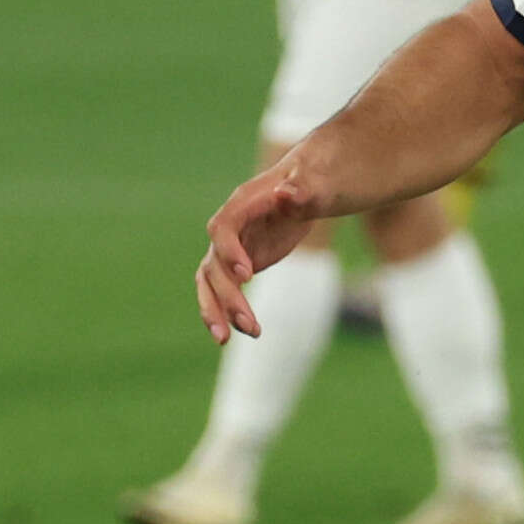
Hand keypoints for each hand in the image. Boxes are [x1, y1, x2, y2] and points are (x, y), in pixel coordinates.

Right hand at [194, 156, 324, 342]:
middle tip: (246, 323)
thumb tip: (287, 193)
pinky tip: (239, 333)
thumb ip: (301, 191)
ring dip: (216, 310)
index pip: (224, 228)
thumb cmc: (311, 182)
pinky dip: (226, 311)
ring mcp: (230, 249)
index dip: (230, 251)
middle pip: (214, 264)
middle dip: (225, 295)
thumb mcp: (313, 183)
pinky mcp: (238, 265)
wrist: (305, 189)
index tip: (247, 275)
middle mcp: (229, 228)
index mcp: (243, 205)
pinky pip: (224, 290)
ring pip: (211, 282)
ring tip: (227, 340)